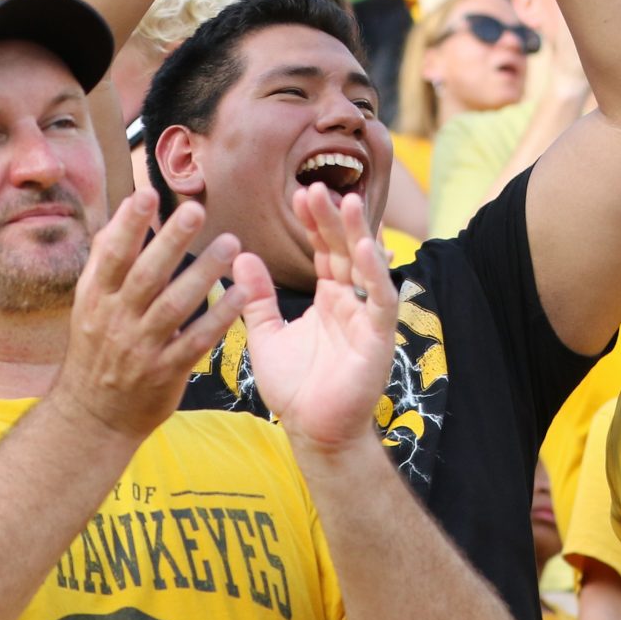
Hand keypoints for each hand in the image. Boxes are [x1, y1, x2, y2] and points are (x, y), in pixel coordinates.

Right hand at [46, 190, 262, 442]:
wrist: (93, 417)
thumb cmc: (96, 349)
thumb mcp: (89, 304)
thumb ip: (106, 260)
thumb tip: (123, 212)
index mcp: (96, 299)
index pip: (112, 256)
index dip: (127, 225)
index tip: (146, 194)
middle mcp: (116, 320)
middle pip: (145, 275)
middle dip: (170, 241)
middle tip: (196, 209)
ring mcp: (141, 347)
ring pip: (175, 306)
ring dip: (204, 273)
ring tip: (232, 244)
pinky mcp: (166, 371)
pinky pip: (197, 340)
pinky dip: (219, 317)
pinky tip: (242, 294)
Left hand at [242, 187, 400, 453]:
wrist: (313, 432)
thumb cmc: (295, 387)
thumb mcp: (266, 335)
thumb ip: (256, 298)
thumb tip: (239, 256)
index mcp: (330, 297)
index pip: (325, 250)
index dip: (315, 222)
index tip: (300, 193)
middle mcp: (352, 301)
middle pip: (345, 249)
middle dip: (333, 218)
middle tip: (316, 187)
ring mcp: (368, 317)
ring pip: (367, 267)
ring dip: (358, 234)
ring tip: (346, 203)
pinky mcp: (379, 337)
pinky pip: (381, 300)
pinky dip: (376, 275)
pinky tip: (364, 250)